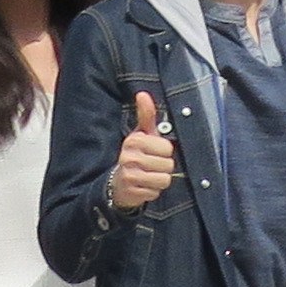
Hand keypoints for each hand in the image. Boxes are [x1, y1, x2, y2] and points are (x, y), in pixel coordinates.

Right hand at [109, 90, 176, 214]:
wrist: (117, 183)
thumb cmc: (135, 155)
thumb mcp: (141, 134)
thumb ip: (146, 115)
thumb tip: (142, 93)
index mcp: (134, 140)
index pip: (167, 148)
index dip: (164, 152)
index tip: (153, 152)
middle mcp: (129, 157)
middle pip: (168, 164)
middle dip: (163, 167)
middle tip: (151, 166)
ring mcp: (129, 175)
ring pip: (164, 179)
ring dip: (159, 180)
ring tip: (148, 176)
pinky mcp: (131, 192)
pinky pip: (156, 192)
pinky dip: (152, 191)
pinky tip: (143, 186)